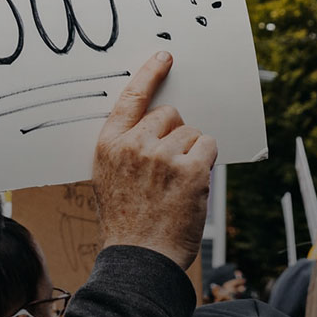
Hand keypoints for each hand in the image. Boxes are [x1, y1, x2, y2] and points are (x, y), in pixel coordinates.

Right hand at [93, 52, 216, 268]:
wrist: (139, 258)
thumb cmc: (126, 222)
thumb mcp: (108, 178)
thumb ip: (126, 148)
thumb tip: (155, 126)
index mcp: (109, 145)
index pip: (131, 99)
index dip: (149, 75)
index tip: (164, 57)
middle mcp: (134, 145)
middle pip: (168, 115)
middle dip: (175, 134)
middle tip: (168, 165)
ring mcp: (162, 156)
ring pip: (191, 132)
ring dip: (191, 153)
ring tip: (176, 183)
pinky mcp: (189, 170)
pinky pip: (207, 146)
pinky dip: (205, 163)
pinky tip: (192, 185)